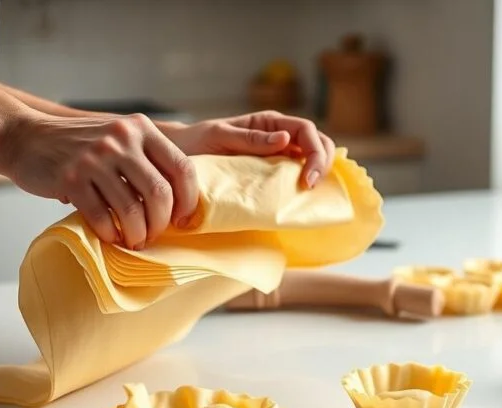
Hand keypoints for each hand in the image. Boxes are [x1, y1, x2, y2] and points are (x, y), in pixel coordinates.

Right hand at [4, 112, 197, 249]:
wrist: (26, 137)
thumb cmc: (81, 147)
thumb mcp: (120, 137)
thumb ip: (148, 158)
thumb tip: (181, 203)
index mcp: (140, 128)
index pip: (182, 168)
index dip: (188, 200)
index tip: (182, 220)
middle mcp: (120, 139)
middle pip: (160, 193)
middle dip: (161, 223)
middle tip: (154, 235)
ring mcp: (94, 158)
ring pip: (132, 209)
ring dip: (137, 233)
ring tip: (135, 240)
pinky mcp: (70, 178)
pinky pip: (102, 217)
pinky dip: (110, 233)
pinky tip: (111, 236)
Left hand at [162, 111, 335, 188]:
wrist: (178, 155)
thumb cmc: (195, 142)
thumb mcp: (220, 136)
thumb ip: (251, 138)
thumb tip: (286, 139)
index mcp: (269, 122)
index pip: (306, 130)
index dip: (314, 153)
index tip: (307, 179)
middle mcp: (278, 135)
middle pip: (317, 141)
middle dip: (323, 161)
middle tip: (310, 186)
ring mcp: (277, 152)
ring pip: (312, 156)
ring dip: (319, 170)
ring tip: (308, 189)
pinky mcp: (272, 170)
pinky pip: (297, 171)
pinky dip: (307, 180)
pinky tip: (302, 192)